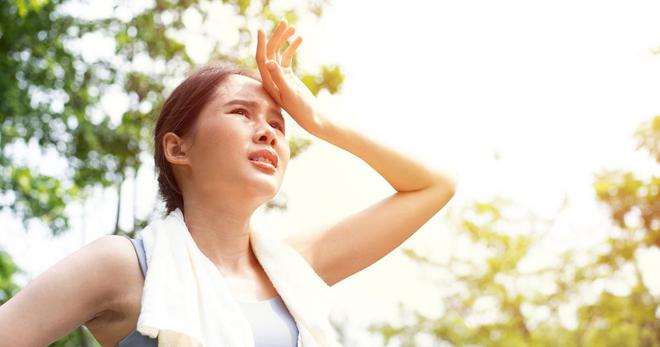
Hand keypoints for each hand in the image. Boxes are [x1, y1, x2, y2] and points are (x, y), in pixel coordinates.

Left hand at [256, 19, 325, 134]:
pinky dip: (292, 47)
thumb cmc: (300, 108)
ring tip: (292, 27)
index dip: (261, 43)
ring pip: (279, 53)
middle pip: (270, 52)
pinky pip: (287, 57)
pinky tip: (300, 39)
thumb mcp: (290, 92)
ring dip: (284, 40)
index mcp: (268, 81)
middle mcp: (271, 77)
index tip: (261, 29)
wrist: (311, 116)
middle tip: (284, 22)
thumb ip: (279, 77)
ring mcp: (279, 75)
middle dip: (276, 36)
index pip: (261, 58)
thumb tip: (269, 61)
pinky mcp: (288, 75)